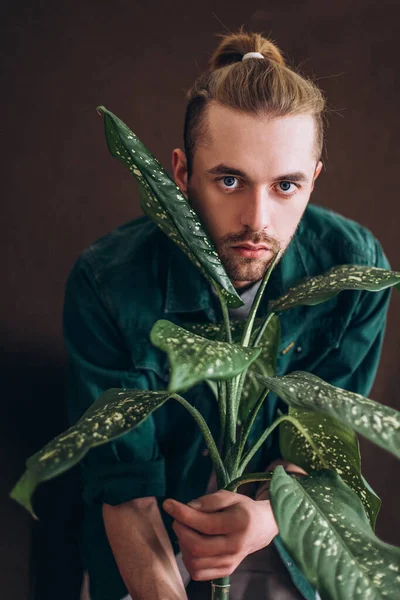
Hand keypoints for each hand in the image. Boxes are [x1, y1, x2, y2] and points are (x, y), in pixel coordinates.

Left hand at [162, 490, 277, 580]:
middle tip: (178, 519)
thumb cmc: (242, 509)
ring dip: (183, 545)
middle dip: (180, 530)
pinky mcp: (226, 571)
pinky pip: (198, 573)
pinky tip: (191, 545)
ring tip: (186, 531)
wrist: (260, 528)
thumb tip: (188, 507)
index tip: (168, 504)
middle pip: (197, 546)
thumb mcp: (229, 496)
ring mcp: (231, 562)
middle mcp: (236, 546)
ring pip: (195, 562)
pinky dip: (188, 559)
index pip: (205, 523)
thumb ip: (209, 501)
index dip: (182, 514)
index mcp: (239, 524)